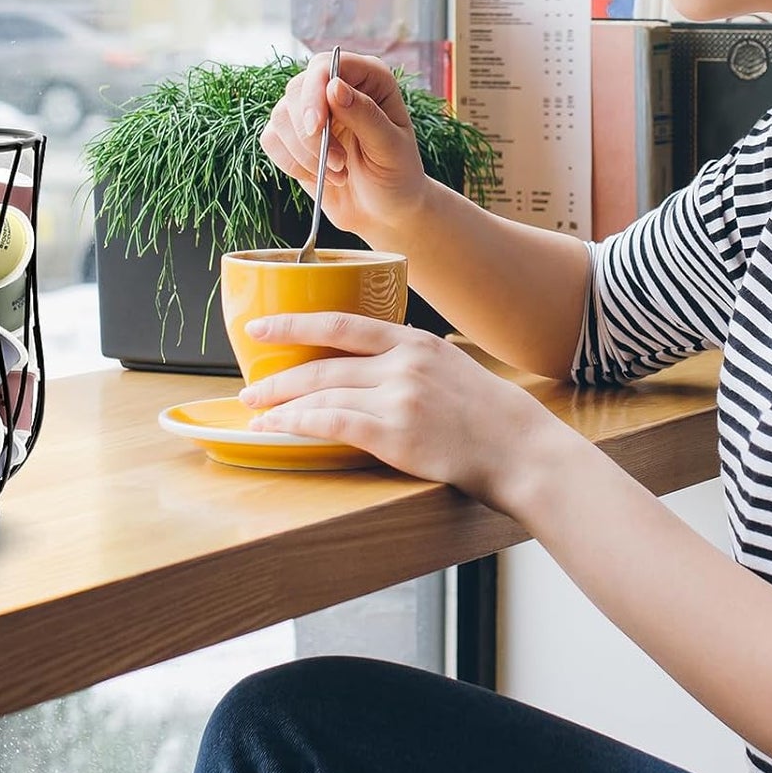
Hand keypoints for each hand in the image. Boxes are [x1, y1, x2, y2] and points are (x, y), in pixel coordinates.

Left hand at [237, 312, 554, 511]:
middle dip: (279, 377)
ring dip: (282, 405)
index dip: (294, 324)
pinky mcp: (397, 434)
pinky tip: (278, 430)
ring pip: (322, 395)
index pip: (341, 323)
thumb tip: (364, 363)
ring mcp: (399, 398)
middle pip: (323, 364)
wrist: (522, 449)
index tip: (259, 328)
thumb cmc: (487, 415)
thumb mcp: (448, 366)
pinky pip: (332, 424)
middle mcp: (403, 364)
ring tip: (257, 413)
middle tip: (248, 387)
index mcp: (414, 341)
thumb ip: (406, 360)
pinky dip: (298, 425)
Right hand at [261, 53, 429, 243]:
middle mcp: (336, 87)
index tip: (316, 126)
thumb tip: (334, 87)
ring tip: (338, 173)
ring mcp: (311, 111)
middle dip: (311, 134)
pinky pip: (271, 139)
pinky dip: (291, 163)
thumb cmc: (397, 175)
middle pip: (297, 90)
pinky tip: (319, 176)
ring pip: (280, 116)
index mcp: (368, 78)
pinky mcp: (292, 136)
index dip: (315, 91)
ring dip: (304, 153)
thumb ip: (365, 115)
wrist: (384, 210)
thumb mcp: (391, 147)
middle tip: (339, 163)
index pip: (327, 65)